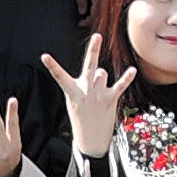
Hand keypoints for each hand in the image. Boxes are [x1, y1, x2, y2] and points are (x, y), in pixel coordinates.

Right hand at [41, 32, 129, 160]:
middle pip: (90, 65)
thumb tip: (99, 71)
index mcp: (72, 91)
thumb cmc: (81, 117)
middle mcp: (85, 91)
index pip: (59, 76)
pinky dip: (126, 78)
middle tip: (97, 36)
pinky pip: (120, 86)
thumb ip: (85, 84)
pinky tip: (132, 70)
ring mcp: (98, 95)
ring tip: (98, 90)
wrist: (90, 140)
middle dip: (93, 50)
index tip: (44, 56)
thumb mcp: (74, 101)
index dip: (51, 66)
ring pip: (103, 73)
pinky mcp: (110, 100)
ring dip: (102, 78)